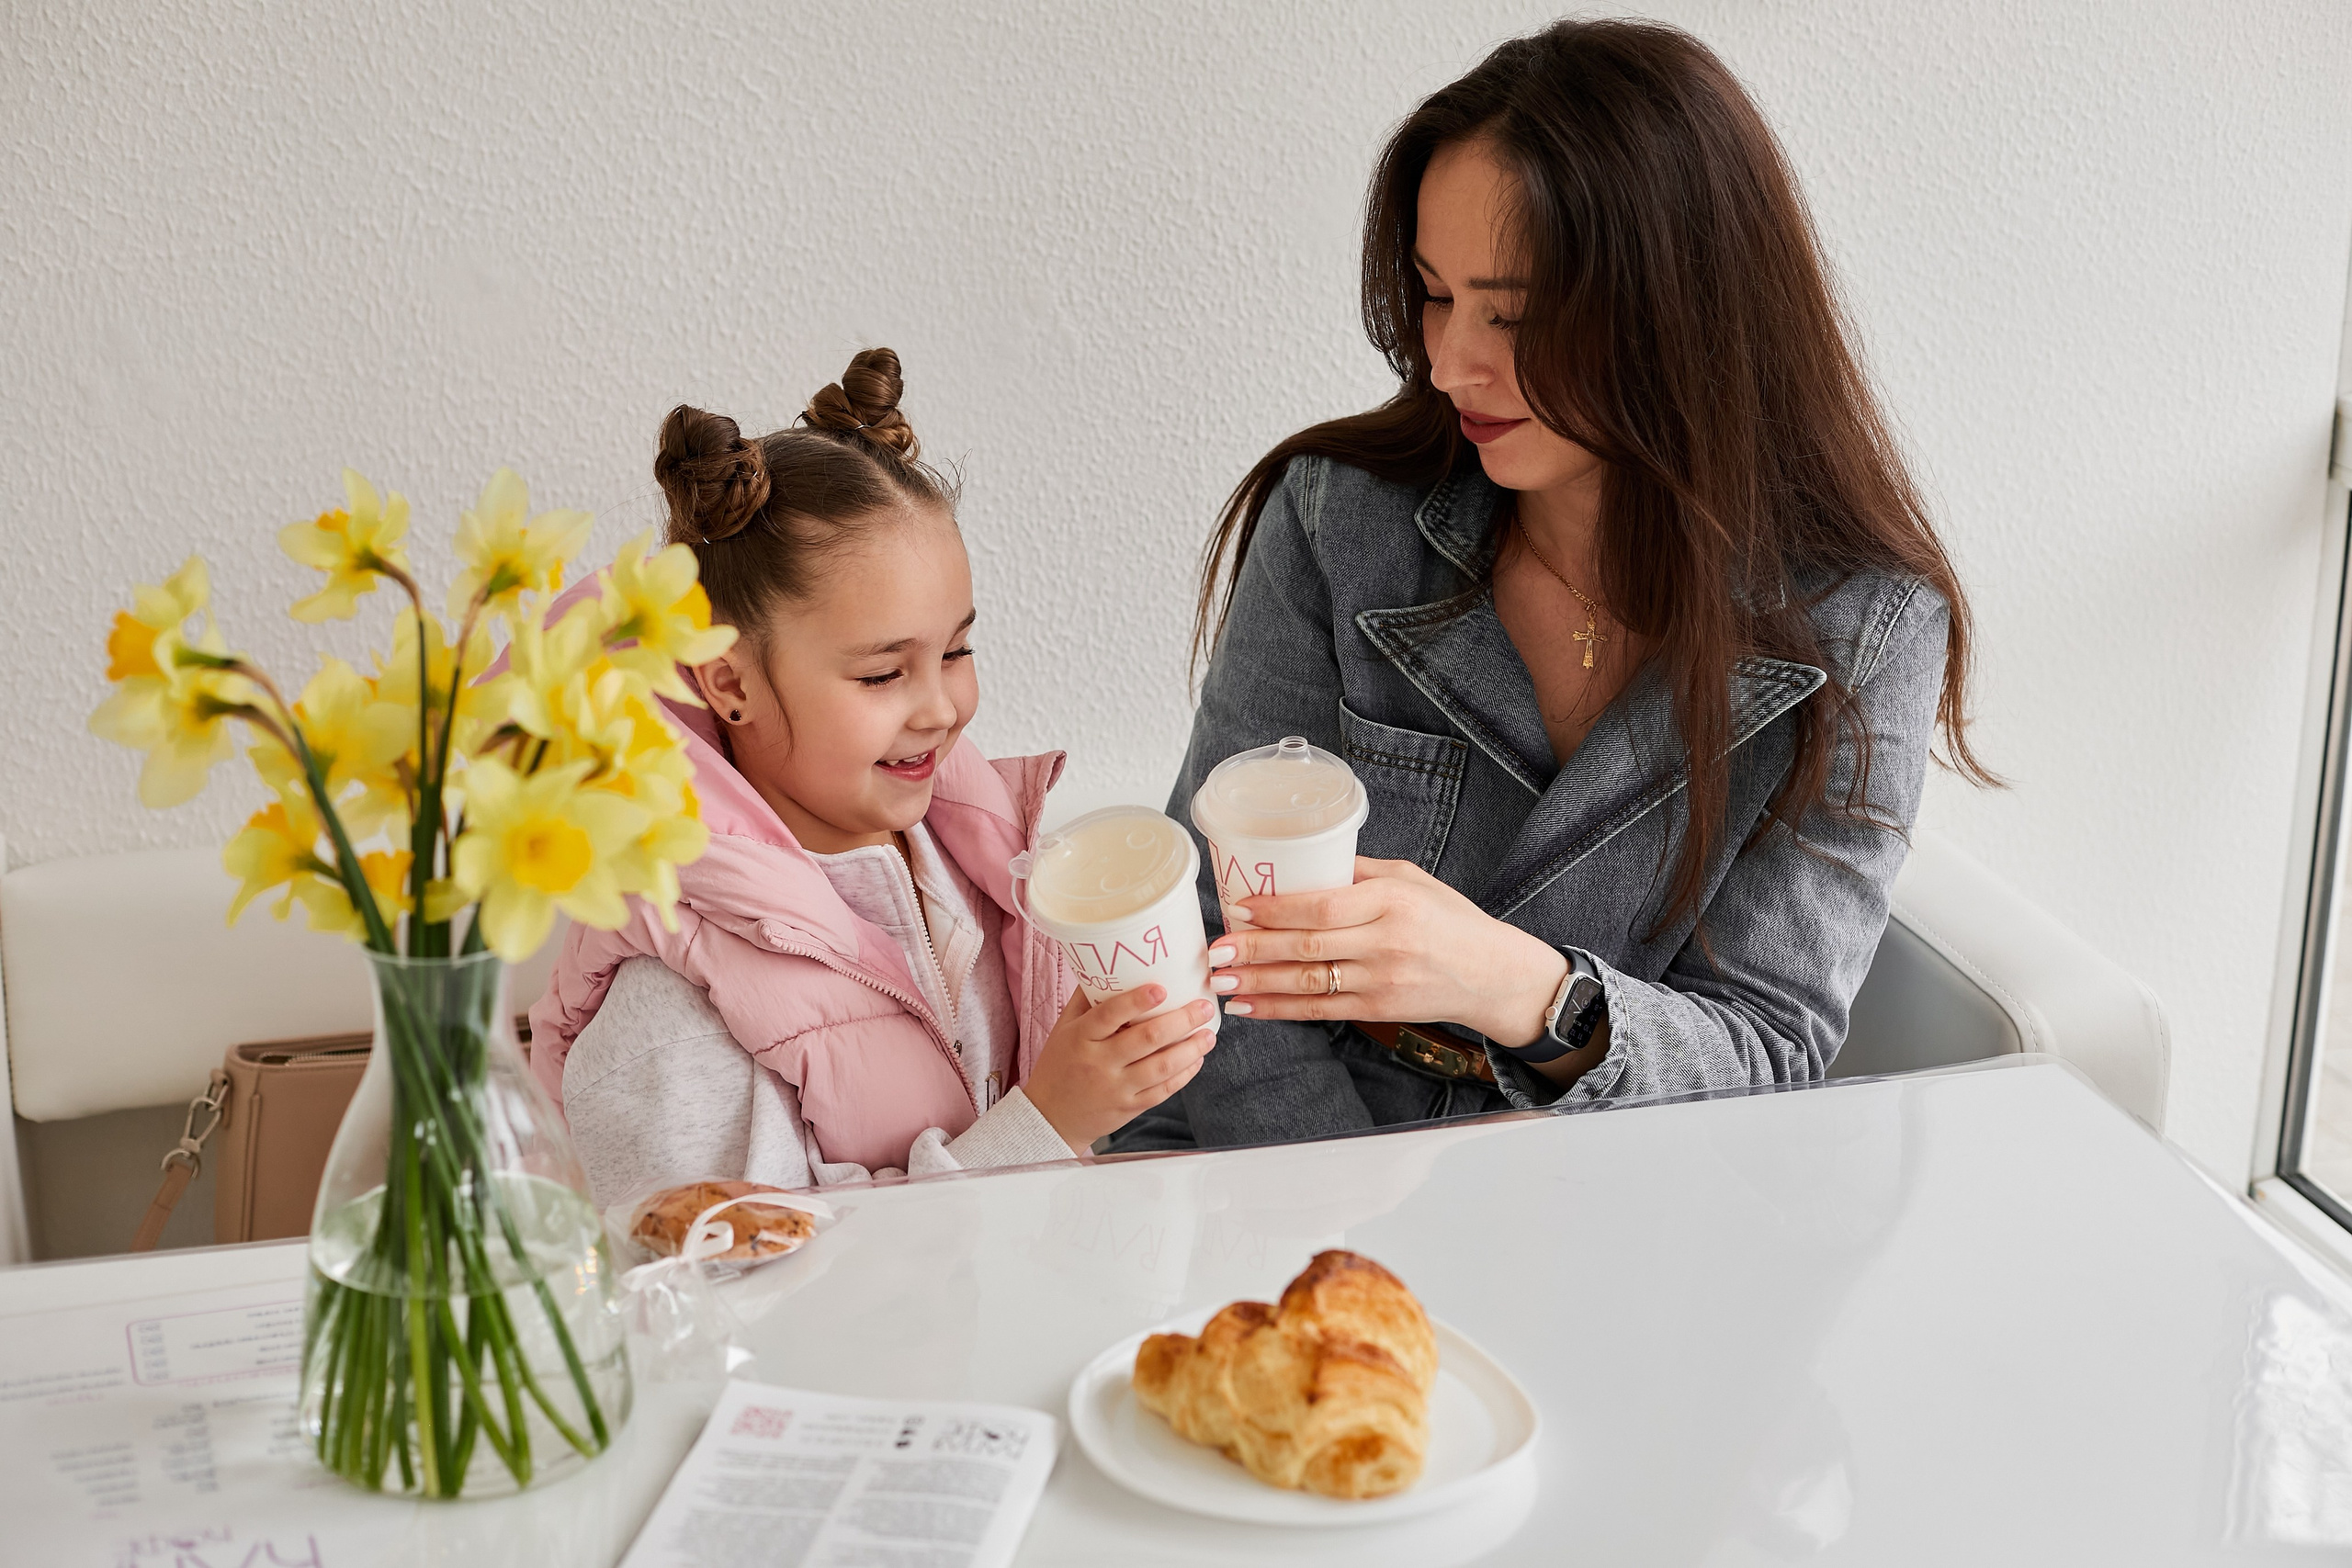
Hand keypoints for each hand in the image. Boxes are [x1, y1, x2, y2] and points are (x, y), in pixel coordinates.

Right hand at [1022, 985, 1217, 1152]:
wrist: (1050, 1118)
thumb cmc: (1059, 1066)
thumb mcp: (1063, 1029)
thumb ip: (1086, 1000)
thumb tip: (1110, 965)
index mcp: (1081, 1038)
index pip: (1109, 1015)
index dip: (1136, 1001)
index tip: (1161, 987)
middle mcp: (1099, 1063)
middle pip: (1146, 1039)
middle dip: (1181, 1021)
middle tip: (1204, 1007)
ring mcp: (1116, 1087)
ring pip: (1161, 1067)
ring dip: (1190, 1049)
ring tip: (1209, 1034)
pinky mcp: (1130, 1107)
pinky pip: (1163, 1090)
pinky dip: (1184, 1074)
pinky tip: (1196, 1059)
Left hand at [1209, 857, 1568, 1047]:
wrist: (1492, 974)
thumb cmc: (1450, 918)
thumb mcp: (1412, 879)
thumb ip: (1360, 872)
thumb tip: (1304, 861)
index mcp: (1391, 901)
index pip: (1323, 906)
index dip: (1276, 910)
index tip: (1239, 908)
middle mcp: (1385, 942)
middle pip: (1307, 947)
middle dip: (1254, 949)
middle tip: (1214, 950)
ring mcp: (1381, 980)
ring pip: (1307, 983)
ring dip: (1258, 983)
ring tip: (1220, 980)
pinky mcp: (1379, 1009)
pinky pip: (1320, 1011)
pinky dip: (1280, 1009)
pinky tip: (1249, 1006)